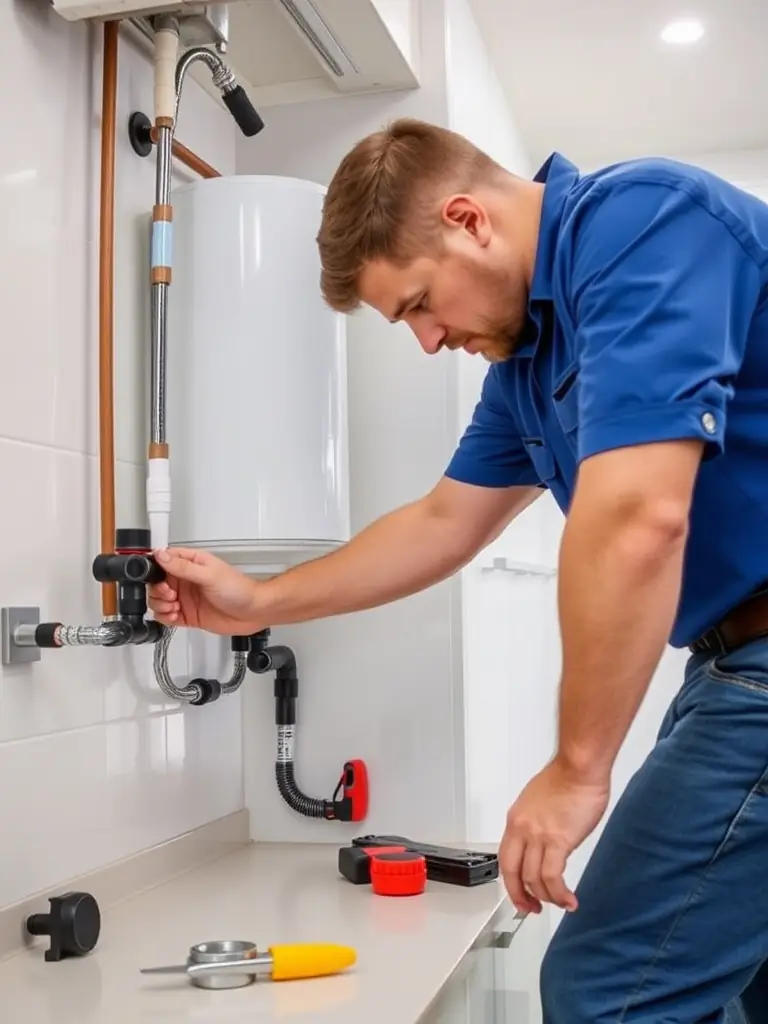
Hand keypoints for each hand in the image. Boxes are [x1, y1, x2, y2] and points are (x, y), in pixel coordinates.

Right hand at [148, 548, 266, 634]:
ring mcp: (185, 598)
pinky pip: (166, 616)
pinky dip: (165, 617)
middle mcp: (186, 580)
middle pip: (157, 583)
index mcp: (191, 563)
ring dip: (160, 604)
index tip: (158, 577)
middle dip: (158, 590)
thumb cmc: (239, 589)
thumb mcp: (209, 575)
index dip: (155, 569)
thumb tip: (161, 555)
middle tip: (170, 594)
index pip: (164, 561)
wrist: (253, 612)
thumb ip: (183, 566)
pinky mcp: (187, 615)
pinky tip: (174, 616)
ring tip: (174, 606)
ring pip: (158, 600)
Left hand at [499, 758, 608, 914]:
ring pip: (534, 878)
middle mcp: (522, 829)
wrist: (580, 768)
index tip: (519, 892)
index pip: (506, 857)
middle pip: (513, 872)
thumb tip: (543, 842)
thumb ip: (536, 823)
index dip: (511, 880)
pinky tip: (569, 900)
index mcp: (516, 819)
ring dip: (546, 898)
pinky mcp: (558, 841)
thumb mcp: (538, 801)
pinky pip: (553, 877)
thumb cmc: (567, 778)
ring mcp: (538, 836)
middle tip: (531, 908)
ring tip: (559, 904)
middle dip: (521, 896)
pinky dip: (560, 894)